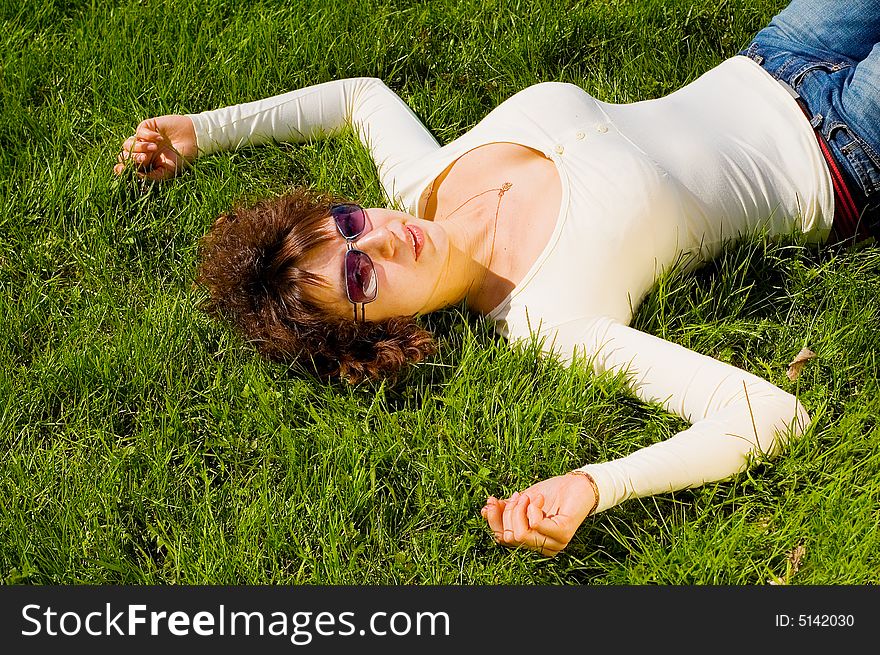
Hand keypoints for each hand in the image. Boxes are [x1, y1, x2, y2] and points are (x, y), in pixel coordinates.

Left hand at [114, 115, 196, 180]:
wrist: (193, 140)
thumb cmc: (182, 158)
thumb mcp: (167, 172)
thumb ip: (151, 177)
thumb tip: (134, 176)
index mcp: (145, 165)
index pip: (127, 167)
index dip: (121, 168)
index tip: (119, 169)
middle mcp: (141, 152)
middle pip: (125, 155)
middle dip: (133, 157)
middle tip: (145, 158)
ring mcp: (143, 139)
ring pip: (128, 143)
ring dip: (140, 146)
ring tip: (154, 148)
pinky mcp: (147, 127)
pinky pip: (138, 131)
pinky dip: (147, 136)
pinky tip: (160, 138)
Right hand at [480, 472, 596, 556]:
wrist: (578, 484)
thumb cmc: (551, 493)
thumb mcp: (523, 500)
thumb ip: (505, 508)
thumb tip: (484, 511)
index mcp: (530, 540)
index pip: (502, 538)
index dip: (493, 520)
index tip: (492, 500)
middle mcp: (541, 547)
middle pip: (509, 536)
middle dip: (508, 512)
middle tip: (519, 496)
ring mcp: (553, 543)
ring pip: (520, 534)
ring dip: (520, 509)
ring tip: (531, 497)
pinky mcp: (563, 534)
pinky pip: (536, 525)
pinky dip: (534, 509)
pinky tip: (540, 500)